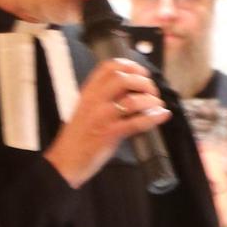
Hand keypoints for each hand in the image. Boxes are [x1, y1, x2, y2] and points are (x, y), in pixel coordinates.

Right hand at [45, 56, 166, 191]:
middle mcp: (95, 101)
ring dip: (151, 100)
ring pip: (132, 99)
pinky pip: (137, 122)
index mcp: (88, 93)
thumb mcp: (85, 109)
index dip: (130, 66)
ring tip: (157, 104)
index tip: (141, 72)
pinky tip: (161, 115)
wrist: (66, 161)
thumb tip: (130, 92)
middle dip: (143, 82)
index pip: (109, 67)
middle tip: (151, 90)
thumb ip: (102, 98)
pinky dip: (153, 117)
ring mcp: (102, 117)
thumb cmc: (77, 138)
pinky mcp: (110, 134)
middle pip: (124, 78)